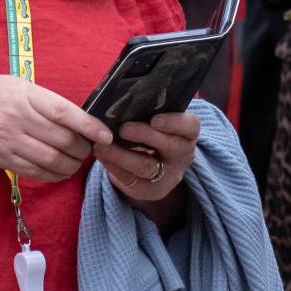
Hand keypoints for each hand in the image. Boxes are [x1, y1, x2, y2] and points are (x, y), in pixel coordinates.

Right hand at [0, 72, 111, 180]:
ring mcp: (9, 140)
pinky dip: (52, 175)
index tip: (106, 135)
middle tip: (90, 149)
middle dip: (84, 149)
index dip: (90, 126)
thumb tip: (75, 118)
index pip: (67, 113)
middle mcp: (19, 118)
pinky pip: (33, 171)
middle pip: (63, 140)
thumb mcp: (17, 85)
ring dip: (71, 165)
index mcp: (27, 96)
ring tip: (77, 162)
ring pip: (51, 160)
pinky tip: (60, 172)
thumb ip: (44, 101)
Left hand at [96, 111, 200, 229]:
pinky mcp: (150, 190)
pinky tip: (101, 156)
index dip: (174, 122)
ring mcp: (168, 175)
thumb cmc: (155, 136)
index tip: (155, 119)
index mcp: (188, 134)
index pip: (190, 126)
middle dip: (145, 136)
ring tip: (101, 145)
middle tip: (123, 128)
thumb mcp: (162, 125)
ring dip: (121, 155)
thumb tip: (126, 100)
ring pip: (146, 166)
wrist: (158, 169)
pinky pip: (131, 180)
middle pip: (169, 146)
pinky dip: (114, 167)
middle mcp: (182, 155)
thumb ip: (150, 114)